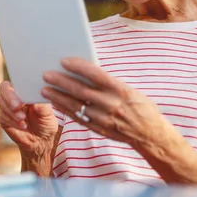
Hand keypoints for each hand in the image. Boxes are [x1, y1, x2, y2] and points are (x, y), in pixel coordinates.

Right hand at [0, 81, 59, 154]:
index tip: (22, 94)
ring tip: (23, 118)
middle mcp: (14, 95)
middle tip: (18, 106)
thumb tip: (34, 97)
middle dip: (9, 97)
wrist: (41, 141)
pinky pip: (1, 116)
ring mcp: (7, 107)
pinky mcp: (3, 119)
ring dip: (11, 110)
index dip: (17, 84)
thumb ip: (41, 105)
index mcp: (25, 89)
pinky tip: (23, 126)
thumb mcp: (48, 114)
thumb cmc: (45, 122)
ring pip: (0, 101)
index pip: (17, 79)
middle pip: (3, 88)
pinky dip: (12, 121)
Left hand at [40, 58, 172, 148]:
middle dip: (62, 81)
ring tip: (45, 89)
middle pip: (81, 90)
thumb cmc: (140, 107)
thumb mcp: (130, 90)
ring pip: (76, 105)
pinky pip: (78, 118)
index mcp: (121, 90)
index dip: (78, 67)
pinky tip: (55, 103)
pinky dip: (65, 110)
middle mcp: (111, 104)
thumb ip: (109, 83)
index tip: (64, 61)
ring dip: (58, 96)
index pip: (96, 75)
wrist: (151, 135)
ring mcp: (103, 118)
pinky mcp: (99, 129)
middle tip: (46, 74)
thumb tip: (86, 71)